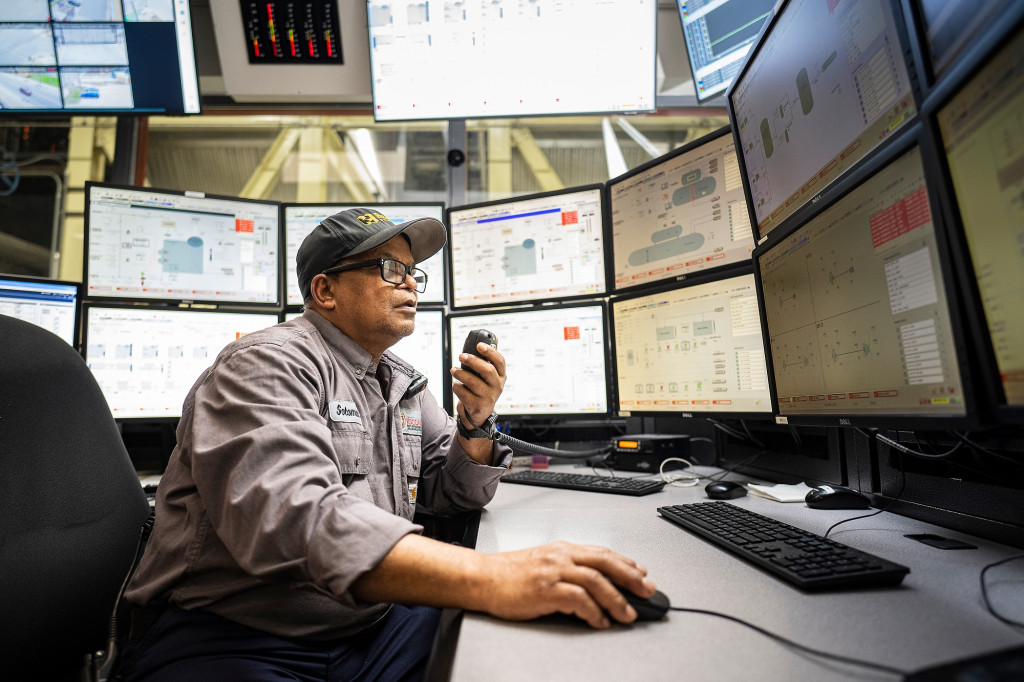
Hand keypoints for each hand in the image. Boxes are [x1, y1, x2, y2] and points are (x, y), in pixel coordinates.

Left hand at [451, 342, 505, 427]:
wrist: (480, 413)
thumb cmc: (482, 389)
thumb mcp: (488, 376)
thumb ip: (489, 360)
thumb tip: (496, 339)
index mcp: (501, 376)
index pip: (500, 362)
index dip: (490, 352)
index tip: (479, 345)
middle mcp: (497, 386)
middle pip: (487, 371)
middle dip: (473, 361)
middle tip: (461, 356)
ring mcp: (488, 397)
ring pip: (473, 382)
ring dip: (461, 374)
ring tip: (454, 370)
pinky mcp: (478, 406)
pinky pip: (464, 394)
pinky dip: (457, 387)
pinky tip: (456, 385)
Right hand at [476, 542, 655, 628]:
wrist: (482, 578)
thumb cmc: (510, 574)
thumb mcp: (543, 562)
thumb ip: (568, 567)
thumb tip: (594, 581)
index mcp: (562, 549)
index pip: (602, 552)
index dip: (625, 563)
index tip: (642, 573)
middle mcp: (560, 556)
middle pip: (605, 562)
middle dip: (630, 577)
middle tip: (647, 591)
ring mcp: (552, 571)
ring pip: (595, 580)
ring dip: (615, 598)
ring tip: (627, 614)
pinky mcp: (544, 590)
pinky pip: (577, 600)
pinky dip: (593, 612)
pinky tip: (599, 621)